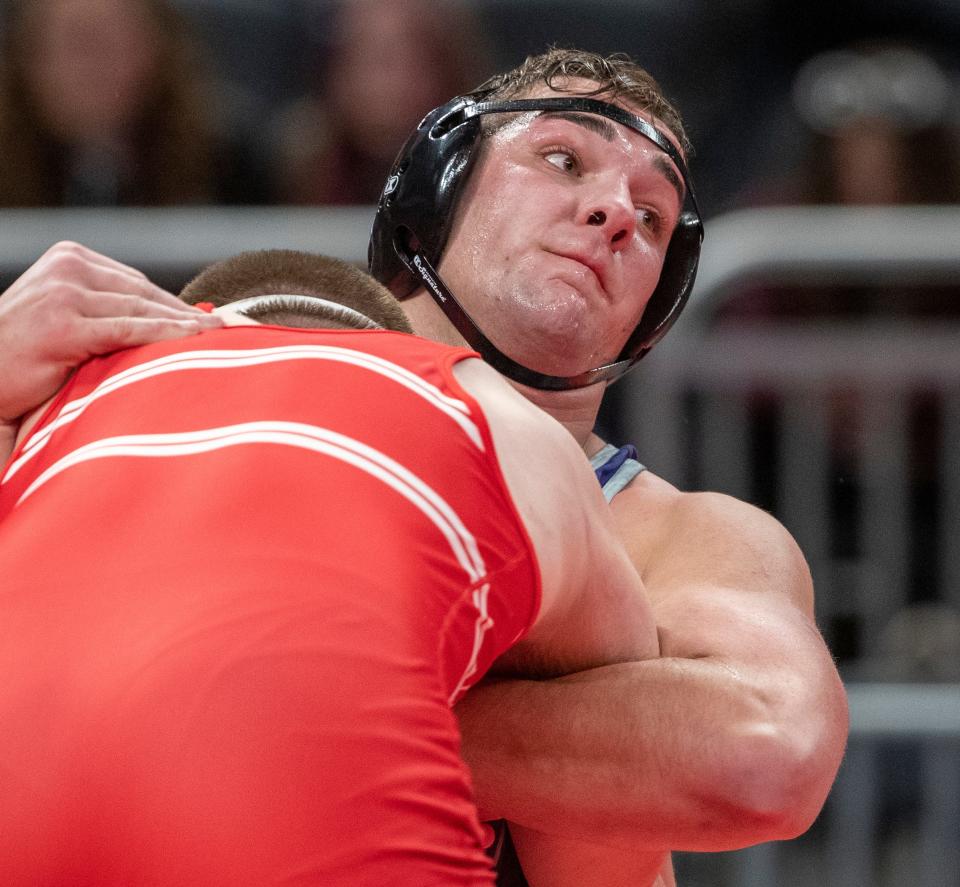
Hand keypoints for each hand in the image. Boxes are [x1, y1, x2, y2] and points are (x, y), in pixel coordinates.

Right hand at [0, 241, 222, 421]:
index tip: (209, 320)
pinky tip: (194, 341)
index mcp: (69, 258)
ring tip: (220, 336)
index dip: (174, 305)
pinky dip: (165, 336)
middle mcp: (67, 268)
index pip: (136, 283)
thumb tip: (166, 319)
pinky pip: (128, 330)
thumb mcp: (65, 316)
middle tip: (227, 327)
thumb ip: (104, 309)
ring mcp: (64, 294)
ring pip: (140, 310)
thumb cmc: (24, 354)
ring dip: (184, 325)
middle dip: (186, 315)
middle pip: (143, 294)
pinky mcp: (65, 325)